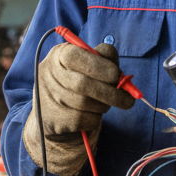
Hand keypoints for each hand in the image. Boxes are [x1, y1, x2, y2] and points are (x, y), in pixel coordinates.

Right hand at [23, 42, 134, 175]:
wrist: (55, 112)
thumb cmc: (78, 82)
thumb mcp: (88, 65)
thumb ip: (104, 61)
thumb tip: (121, 76)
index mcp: (59, 55)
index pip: (74, 56)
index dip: (98, 65)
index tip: (116, 75)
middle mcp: (48, 74)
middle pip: (82, 84)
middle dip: (111, 93)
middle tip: (128, 100)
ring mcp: (47, 98)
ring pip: (85, 103)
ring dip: (103, 106)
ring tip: (104, 104)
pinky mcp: (51, 119)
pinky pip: (82, 120)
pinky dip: (94, 119)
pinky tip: (91, 115)